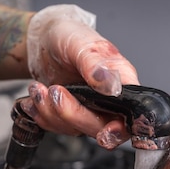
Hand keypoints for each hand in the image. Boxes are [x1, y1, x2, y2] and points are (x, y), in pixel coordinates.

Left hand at [25, 4, 137, 148]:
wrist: (43, 40)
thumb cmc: (67, 35)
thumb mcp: (80, 43)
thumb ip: (96, 64)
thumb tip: (112, 86)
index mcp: (122, 81)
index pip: (132, 115)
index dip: (120, 130)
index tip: (104, 133)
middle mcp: (110, 100)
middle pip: (101, 127)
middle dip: (72, 114)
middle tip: (55, 91)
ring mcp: (90, 110)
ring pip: (76, 129)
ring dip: (51, 112)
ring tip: (40, 89)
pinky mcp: (71, 115)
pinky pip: (58, 127)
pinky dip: (42, 115)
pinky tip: (37, 97)